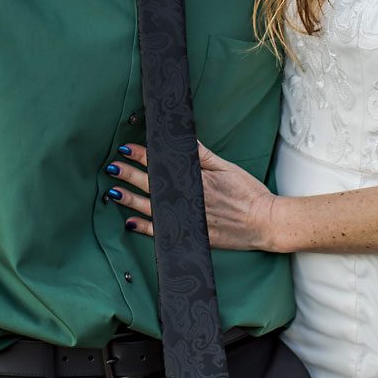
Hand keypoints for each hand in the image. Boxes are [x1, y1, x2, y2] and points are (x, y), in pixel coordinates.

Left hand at [105, 141, 277, 251]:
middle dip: (130, 175)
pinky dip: (145, 228)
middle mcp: (190, 199)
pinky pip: (162, 233)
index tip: (128, 149)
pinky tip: (131, 222)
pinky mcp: (192, 235)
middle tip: (113, 167)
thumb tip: (182, 141)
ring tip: (113, 192)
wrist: (265, 223)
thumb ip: (203, 155)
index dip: (144, 156)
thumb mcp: (227, 167)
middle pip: (153, 185)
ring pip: (152, 208)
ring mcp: (189, 219)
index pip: (164, 164)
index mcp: (198, 179)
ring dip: (131, 199)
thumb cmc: (249, 194)